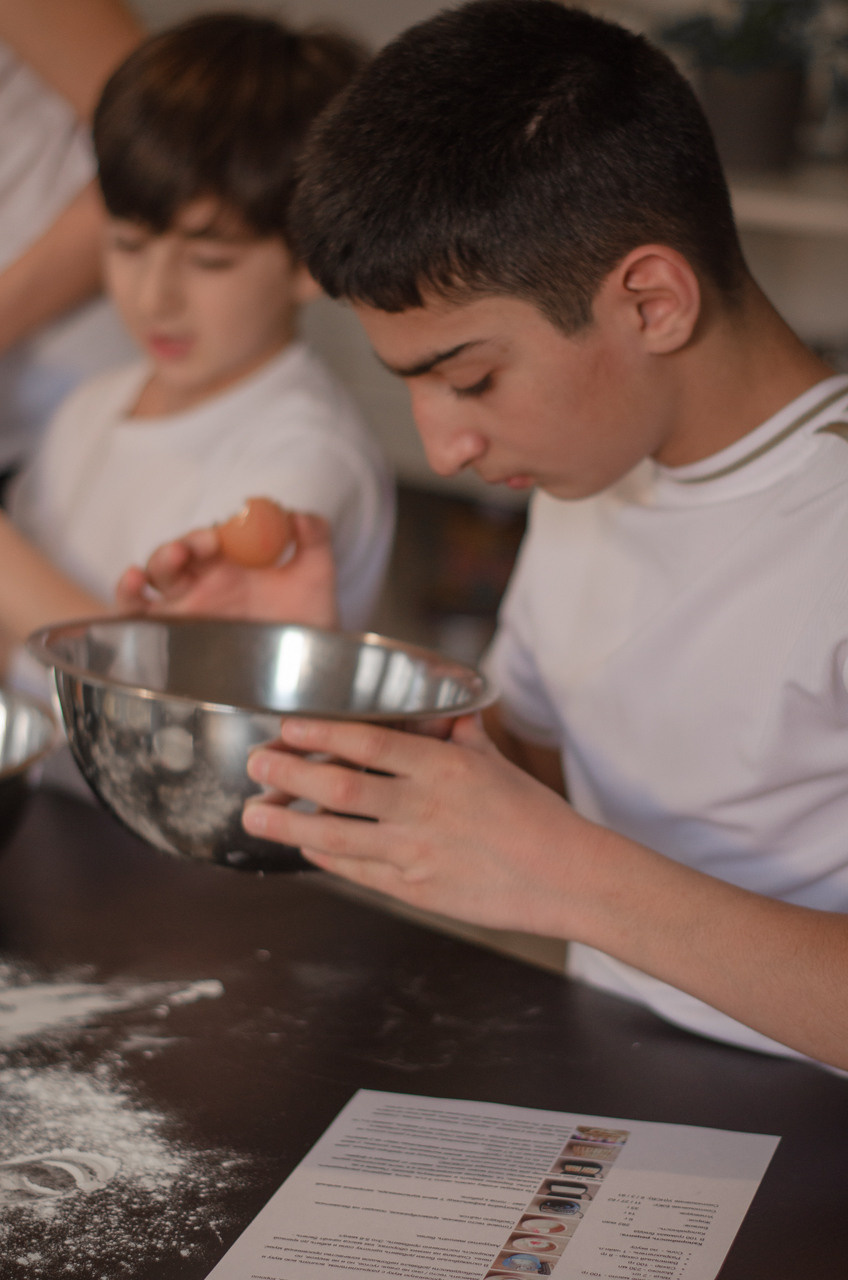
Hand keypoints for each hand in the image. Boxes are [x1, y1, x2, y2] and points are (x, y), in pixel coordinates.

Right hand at [114, 511, 337, 626]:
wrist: (312, 666)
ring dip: (155, 564)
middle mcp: (202, 584)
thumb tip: (299, 516)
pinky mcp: (171, 638)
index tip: (219, 536)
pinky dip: (125, 597)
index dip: (206, 534)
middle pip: (174, 557)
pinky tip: (131, 583)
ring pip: (152, 581)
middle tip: (198, 547)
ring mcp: (185, 610)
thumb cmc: (308, 620)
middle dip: (179, 547)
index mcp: (229, 564)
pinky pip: (137, 615)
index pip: (205, 539)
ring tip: (167, 560)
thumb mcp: (316, 576)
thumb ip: (314, 539)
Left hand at [241, 713, 589, 935]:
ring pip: (335, 835)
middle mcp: (424, 807)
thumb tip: (441, 715)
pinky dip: (325, 857)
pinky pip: (357, 871)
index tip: (286, 727)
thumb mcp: (497, 764)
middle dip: (287, 774)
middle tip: (255, 764)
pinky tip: (305, 844)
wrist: (566, 876)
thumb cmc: (536, 817)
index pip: (368, 743)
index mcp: (444, 767)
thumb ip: (460, 738)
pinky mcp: (416, 890)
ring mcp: (417, 852)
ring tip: (254, 814)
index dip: (319, 733)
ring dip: (286, 824)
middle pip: (338, 786)